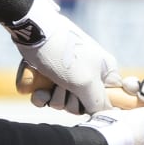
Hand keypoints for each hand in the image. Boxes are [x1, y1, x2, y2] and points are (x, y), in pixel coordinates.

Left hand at [10, 0, 118, 115]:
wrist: (32, 31)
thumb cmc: (63, 53)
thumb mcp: (86, 81)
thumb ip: (97, 101)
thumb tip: (102, 113)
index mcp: (104, 71)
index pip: (111, 97)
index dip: (98, 104)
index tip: (87, 100)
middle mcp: (88, 73)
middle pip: (83, 104)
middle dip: (70, 101)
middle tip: (64, 87)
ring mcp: (67, 74)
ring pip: (63, 102)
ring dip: (54, 97)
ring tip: (49, 83)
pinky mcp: (48, 75)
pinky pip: (47, 97)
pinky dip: (41, 96)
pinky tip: (38, 90)